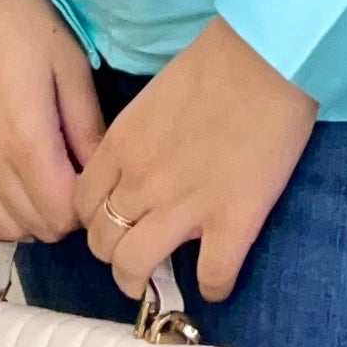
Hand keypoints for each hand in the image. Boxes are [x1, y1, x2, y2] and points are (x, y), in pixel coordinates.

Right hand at [0, 0, 102, 246]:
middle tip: (81, 176)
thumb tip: (105, 173)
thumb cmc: (25, 22)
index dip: (90, 207)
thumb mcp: (71, 68)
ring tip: (52, 184)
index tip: (101, 179)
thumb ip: (87, 130)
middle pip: (36, 226)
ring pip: (3, 225)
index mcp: (25, 144)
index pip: (63, 215)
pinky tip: (16, 194)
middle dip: (67, 214)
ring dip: (34, 217)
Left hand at [74, 18, 314, 303]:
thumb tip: (142, 168)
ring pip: (135, 266)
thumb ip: (137, 140)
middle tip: (134, 253)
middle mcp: (140, 182)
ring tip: (156, 280)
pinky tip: (217, 281)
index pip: (82, 205)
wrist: (265, 59)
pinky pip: (211, 275)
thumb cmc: (214, 65)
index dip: (94, 221)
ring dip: (141, 279)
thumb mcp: (153, 100)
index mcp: (119, 147)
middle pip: (101, 242)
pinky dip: (212, 287)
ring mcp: (183, 206)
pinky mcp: (231, 221)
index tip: (113, 222)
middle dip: (112, 254)